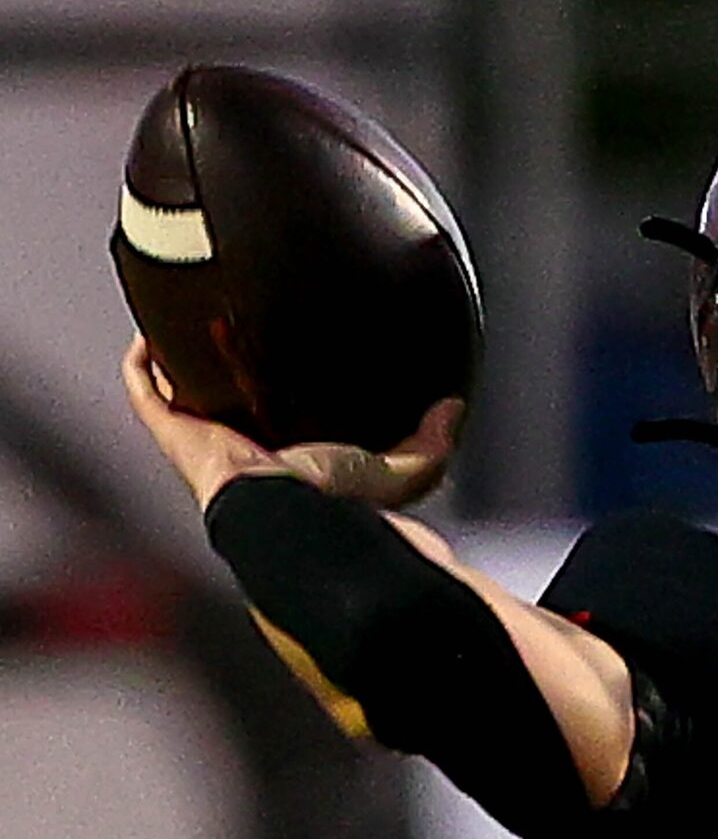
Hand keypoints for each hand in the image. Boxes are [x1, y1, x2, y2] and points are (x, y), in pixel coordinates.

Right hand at [123, 335, 463, 511]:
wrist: (294, 514)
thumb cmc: (340, 503)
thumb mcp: (401, 471)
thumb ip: (431, 444)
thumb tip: (453, 410)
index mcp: (295, 463)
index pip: (286, 424)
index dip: (283, 394)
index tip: (291, 360)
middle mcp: (249, 453)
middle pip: (230, 406)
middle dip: (229, 373)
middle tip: (235, 333)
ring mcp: (208, 441)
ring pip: (184, 396)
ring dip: (184, 363)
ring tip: (190, 324)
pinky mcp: (178, 432)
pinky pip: (147, 394)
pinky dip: (144, 366)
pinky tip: (151, 336)